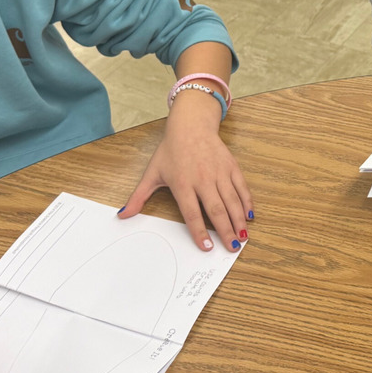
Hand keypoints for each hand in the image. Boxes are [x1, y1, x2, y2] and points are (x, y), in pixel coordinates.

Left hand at [119, 90, 252, 251]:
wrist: (190, 125)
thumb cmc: (171, 149)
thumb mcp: (152, 172)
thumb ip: (139, 197)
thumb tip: (122, 215)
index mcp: (182, 183)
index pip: (192, 213)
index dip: (199, 231)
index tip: (207, 247)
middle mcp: (203, 179)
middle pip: (216, 210)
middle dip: (225, 230)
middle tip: (232, 247)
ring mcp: (219, 172)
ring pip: (231, 200)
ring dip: (238, 220)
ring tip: (243, 237)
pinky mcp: (231, 166)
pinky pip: (241, 187)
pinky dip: (247, 202)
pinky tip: (249, 216)